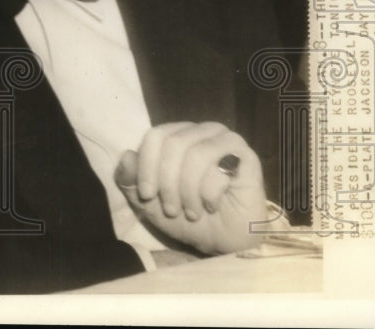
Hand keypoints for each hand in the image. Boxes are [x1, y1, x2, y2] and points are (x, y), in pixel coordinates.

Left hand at [115, 122, 266, 254]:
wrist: (221, 243)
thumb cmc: (185, 218)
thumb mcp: (148, 202)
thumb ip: (131, 179)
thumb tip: (127, 155)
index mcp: (177, 135)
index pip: (156, 136)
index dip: (147, 165)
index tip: (146, 194)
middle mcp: (202, 131)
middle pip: (174, 144)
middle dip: (167, 183)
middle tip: (171, 209)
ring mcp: (226, 141)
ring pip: (195, 155)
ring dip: (188, 191)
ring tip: (191, 211)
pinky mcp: (246, 158)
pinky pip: (219, 169)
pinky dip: (208, 194)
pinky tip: (212, 206)